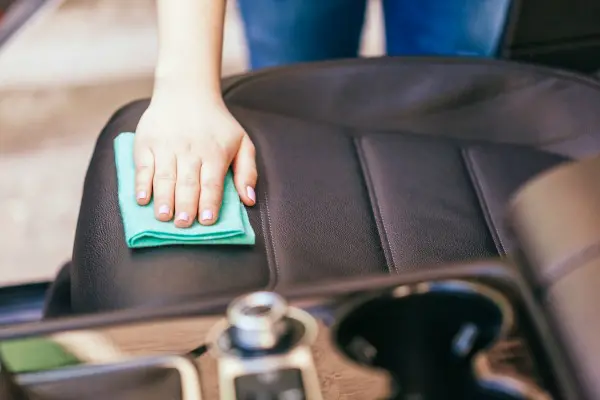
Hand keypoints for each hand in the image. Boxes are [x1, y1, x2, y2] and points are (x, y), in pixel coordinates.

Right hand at [134, 93, 256, 227]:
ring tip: (164, 217)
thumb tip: (249, 200)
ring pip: (165, 177)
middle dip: (186, 205)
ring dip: (164, 199)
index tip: (207, 221)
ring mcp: (166, 146)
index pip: (212, 182)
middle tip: (183, 224)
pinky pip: (143, 166)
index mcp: (215, 153)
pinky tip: (142, 199)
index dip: (209, 202)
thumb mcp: (242, 142)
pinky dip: (141, 183)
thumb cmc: (217, 124)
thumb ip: (247, 172)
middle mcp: (190, 150)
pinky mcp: (146, 142)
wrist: (187, 92)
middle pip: (188, 182)